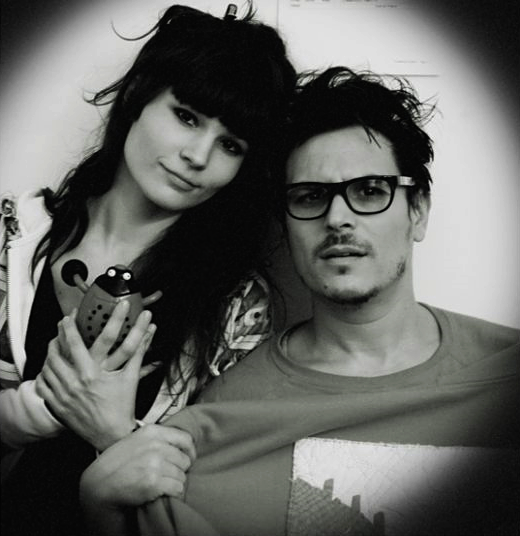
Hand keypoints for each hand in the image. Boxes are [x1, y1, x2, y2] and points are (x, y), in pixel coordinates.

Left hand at [35, 301, 156, 450]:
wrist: (112, 435)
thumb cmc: (122, 406)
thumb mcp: (130, 377)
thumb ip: (139, 351)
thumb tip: (150, 330)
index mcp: (91, 374)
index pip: (74, 343)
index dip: (69, 327)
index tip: (69, 315)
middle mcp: (73, 384)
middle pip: (55, 353)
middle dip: (56, 336)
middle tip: (60, 327)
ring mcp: (63, 396)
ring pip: (47, 368)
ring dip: (50, 353)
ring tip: (55, 344)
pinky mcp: (57, 406)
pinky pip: (43, 385)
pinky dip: (45, 374)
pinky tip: (51, 368)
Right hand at [80, 425, 194, 535]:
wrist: (101, 483)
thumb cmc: (119, 462)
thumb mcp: (137, 440)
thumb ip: (159, 439)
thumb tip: (183, 445)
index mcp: (153, 432)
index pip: (186, 439)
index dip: (190, 451)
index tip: (188, 458)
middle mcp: (156, 445)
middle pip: (185, 459)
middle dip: (180, 470)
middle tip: (168, 475)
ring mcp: (155, 463)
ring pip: (182, 475)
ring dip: (175, 482)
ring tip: (161, 483)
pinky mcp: (154, 482)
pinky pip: (177, 488)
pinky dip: (173, 492)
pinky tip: (161, 491)